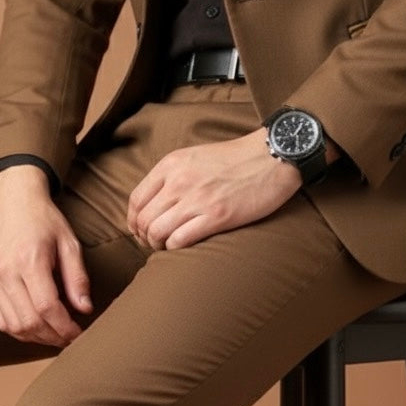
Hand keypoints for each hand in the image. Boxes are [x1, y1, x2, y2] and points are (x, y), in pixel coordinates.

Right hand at [0, 164, 92, 346]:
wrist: (10, 200)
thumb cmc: (43, 219)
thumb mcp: (68, 242)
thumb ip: (77, 277)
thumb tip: (85, 309)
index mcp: (29, 259)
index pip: (47, 307)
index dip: (64, 327)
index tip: (78, 332)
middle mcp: (6, 272)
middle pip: (30, 322)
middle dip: (53, 336)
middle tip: (69, 337)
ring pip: (14, 326)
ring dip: (37, 338)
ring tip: (54, 334)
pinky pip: (1, 321)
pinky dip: (20, 331)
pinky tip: (36, 328)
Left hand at [127, 127, 337, 252]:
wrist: (272, 156)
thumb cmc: (235, 159)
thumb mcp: (194, 157)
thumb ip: (171, 176)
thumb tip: (152, 204)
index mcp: (172, 165)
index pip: (135, 200)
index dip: (133, 222)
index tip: (140, 231)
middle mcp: (180, 181)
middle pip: (143, 220)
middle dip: (143, 237)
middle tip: (154, 243)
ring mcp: (197, 199)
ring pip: (157, 233)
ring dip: (157, 246)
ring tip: (166, 247)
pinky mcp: (216, 216)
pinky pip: (180, 241)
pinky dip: (175, 249)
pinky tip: (182, 247)